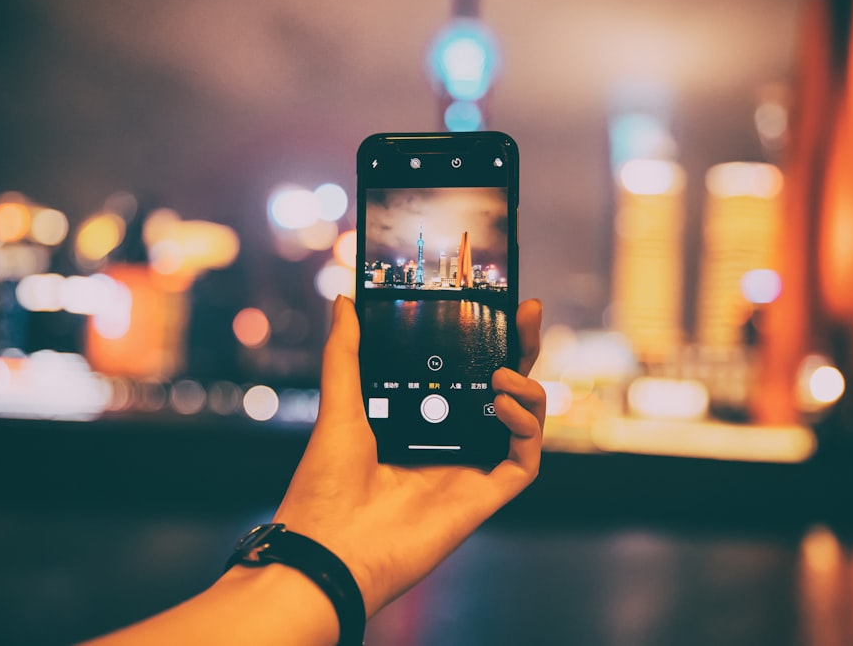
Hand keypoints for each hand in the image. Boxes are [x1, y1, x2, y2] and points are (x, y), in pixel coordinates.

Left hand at [272, 295, 545, 615]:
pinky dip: (525, 429)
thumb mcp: (339, 406)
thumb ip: (346, 353)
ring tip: (502, 373)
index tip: (497, 306)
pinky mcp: (484, 498)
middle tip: (527, 313)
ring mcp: (470, 472)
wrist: (326, 550)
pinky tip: (503, 404)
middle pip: (503, 392)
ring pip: (524, 425)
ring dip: (527, 392)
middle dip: (522, 352)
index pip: (465, 376)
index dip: (487, 343)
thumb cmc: (325, 488)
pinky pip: (525, 462)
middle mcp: (451, 446)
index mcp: (420, 424)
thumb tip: (345, 301)